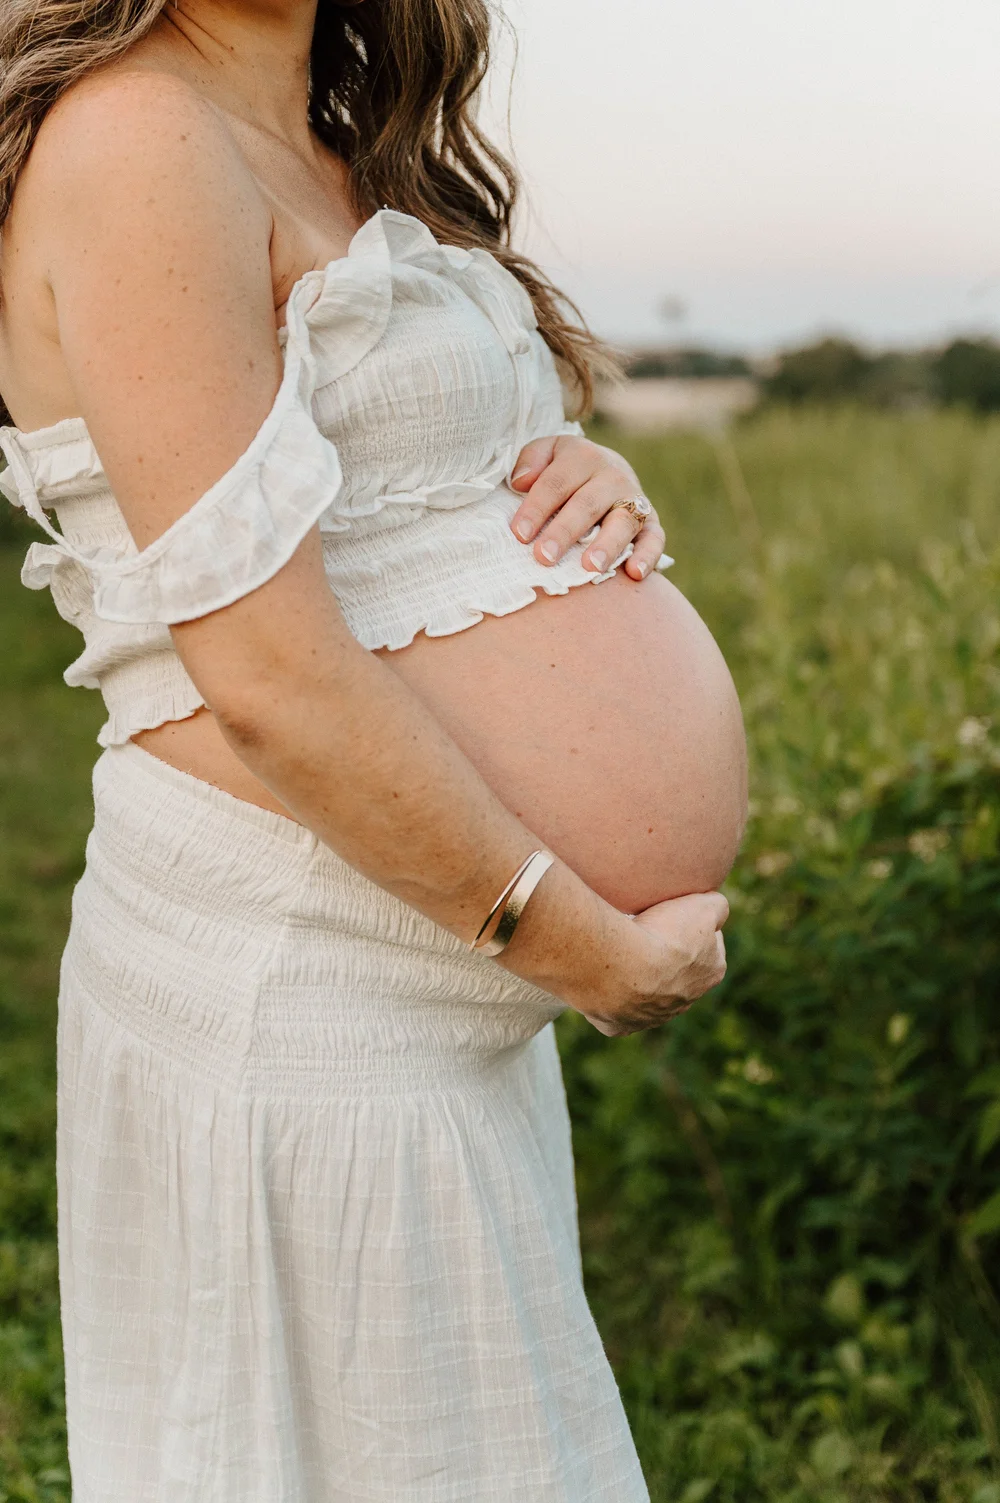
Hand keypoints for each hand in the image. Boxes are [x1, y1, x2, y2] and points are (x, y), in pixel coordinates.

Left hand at [509, 434, 666, 581]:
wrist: (610, 471)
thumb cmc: (567, 471)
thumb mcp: (548, 454)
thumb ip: (531, 460)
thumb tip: (520, 482)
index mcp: (583, 456)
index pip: (556, 483)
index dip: (536, 508)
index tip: (520, 534)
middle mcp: (612, 475)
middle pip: (587, 504)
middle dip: (565, 531)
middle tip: (545, 557)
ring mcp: (634, 499)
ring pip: (622, 522)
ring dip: (607, 545)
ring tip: (590, 567)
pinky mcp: (651, 522)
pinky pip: (654, 538)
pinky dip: (647, 555)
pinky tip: (634, 573)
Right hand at [583, 892, 729, 1035]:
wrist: (619, 966)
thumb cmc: (662, 935)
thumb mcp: (702, 906)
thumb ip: (717, 906)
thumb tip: (716, 907)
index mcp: (712, 972)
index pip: (709, 945)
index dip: (691, 927)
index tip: (673, 915)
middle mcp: (686, 1002)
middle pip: (678, 974)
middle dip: (665, 956)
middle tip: (645, 932)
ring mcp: (652, 1018)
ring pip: (647, 995)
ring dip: (638, 978)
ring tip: (620, 954)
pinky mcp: (620, 1025)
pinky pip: (616, 1011)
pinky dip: (611, 998)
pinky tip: (604, 980)